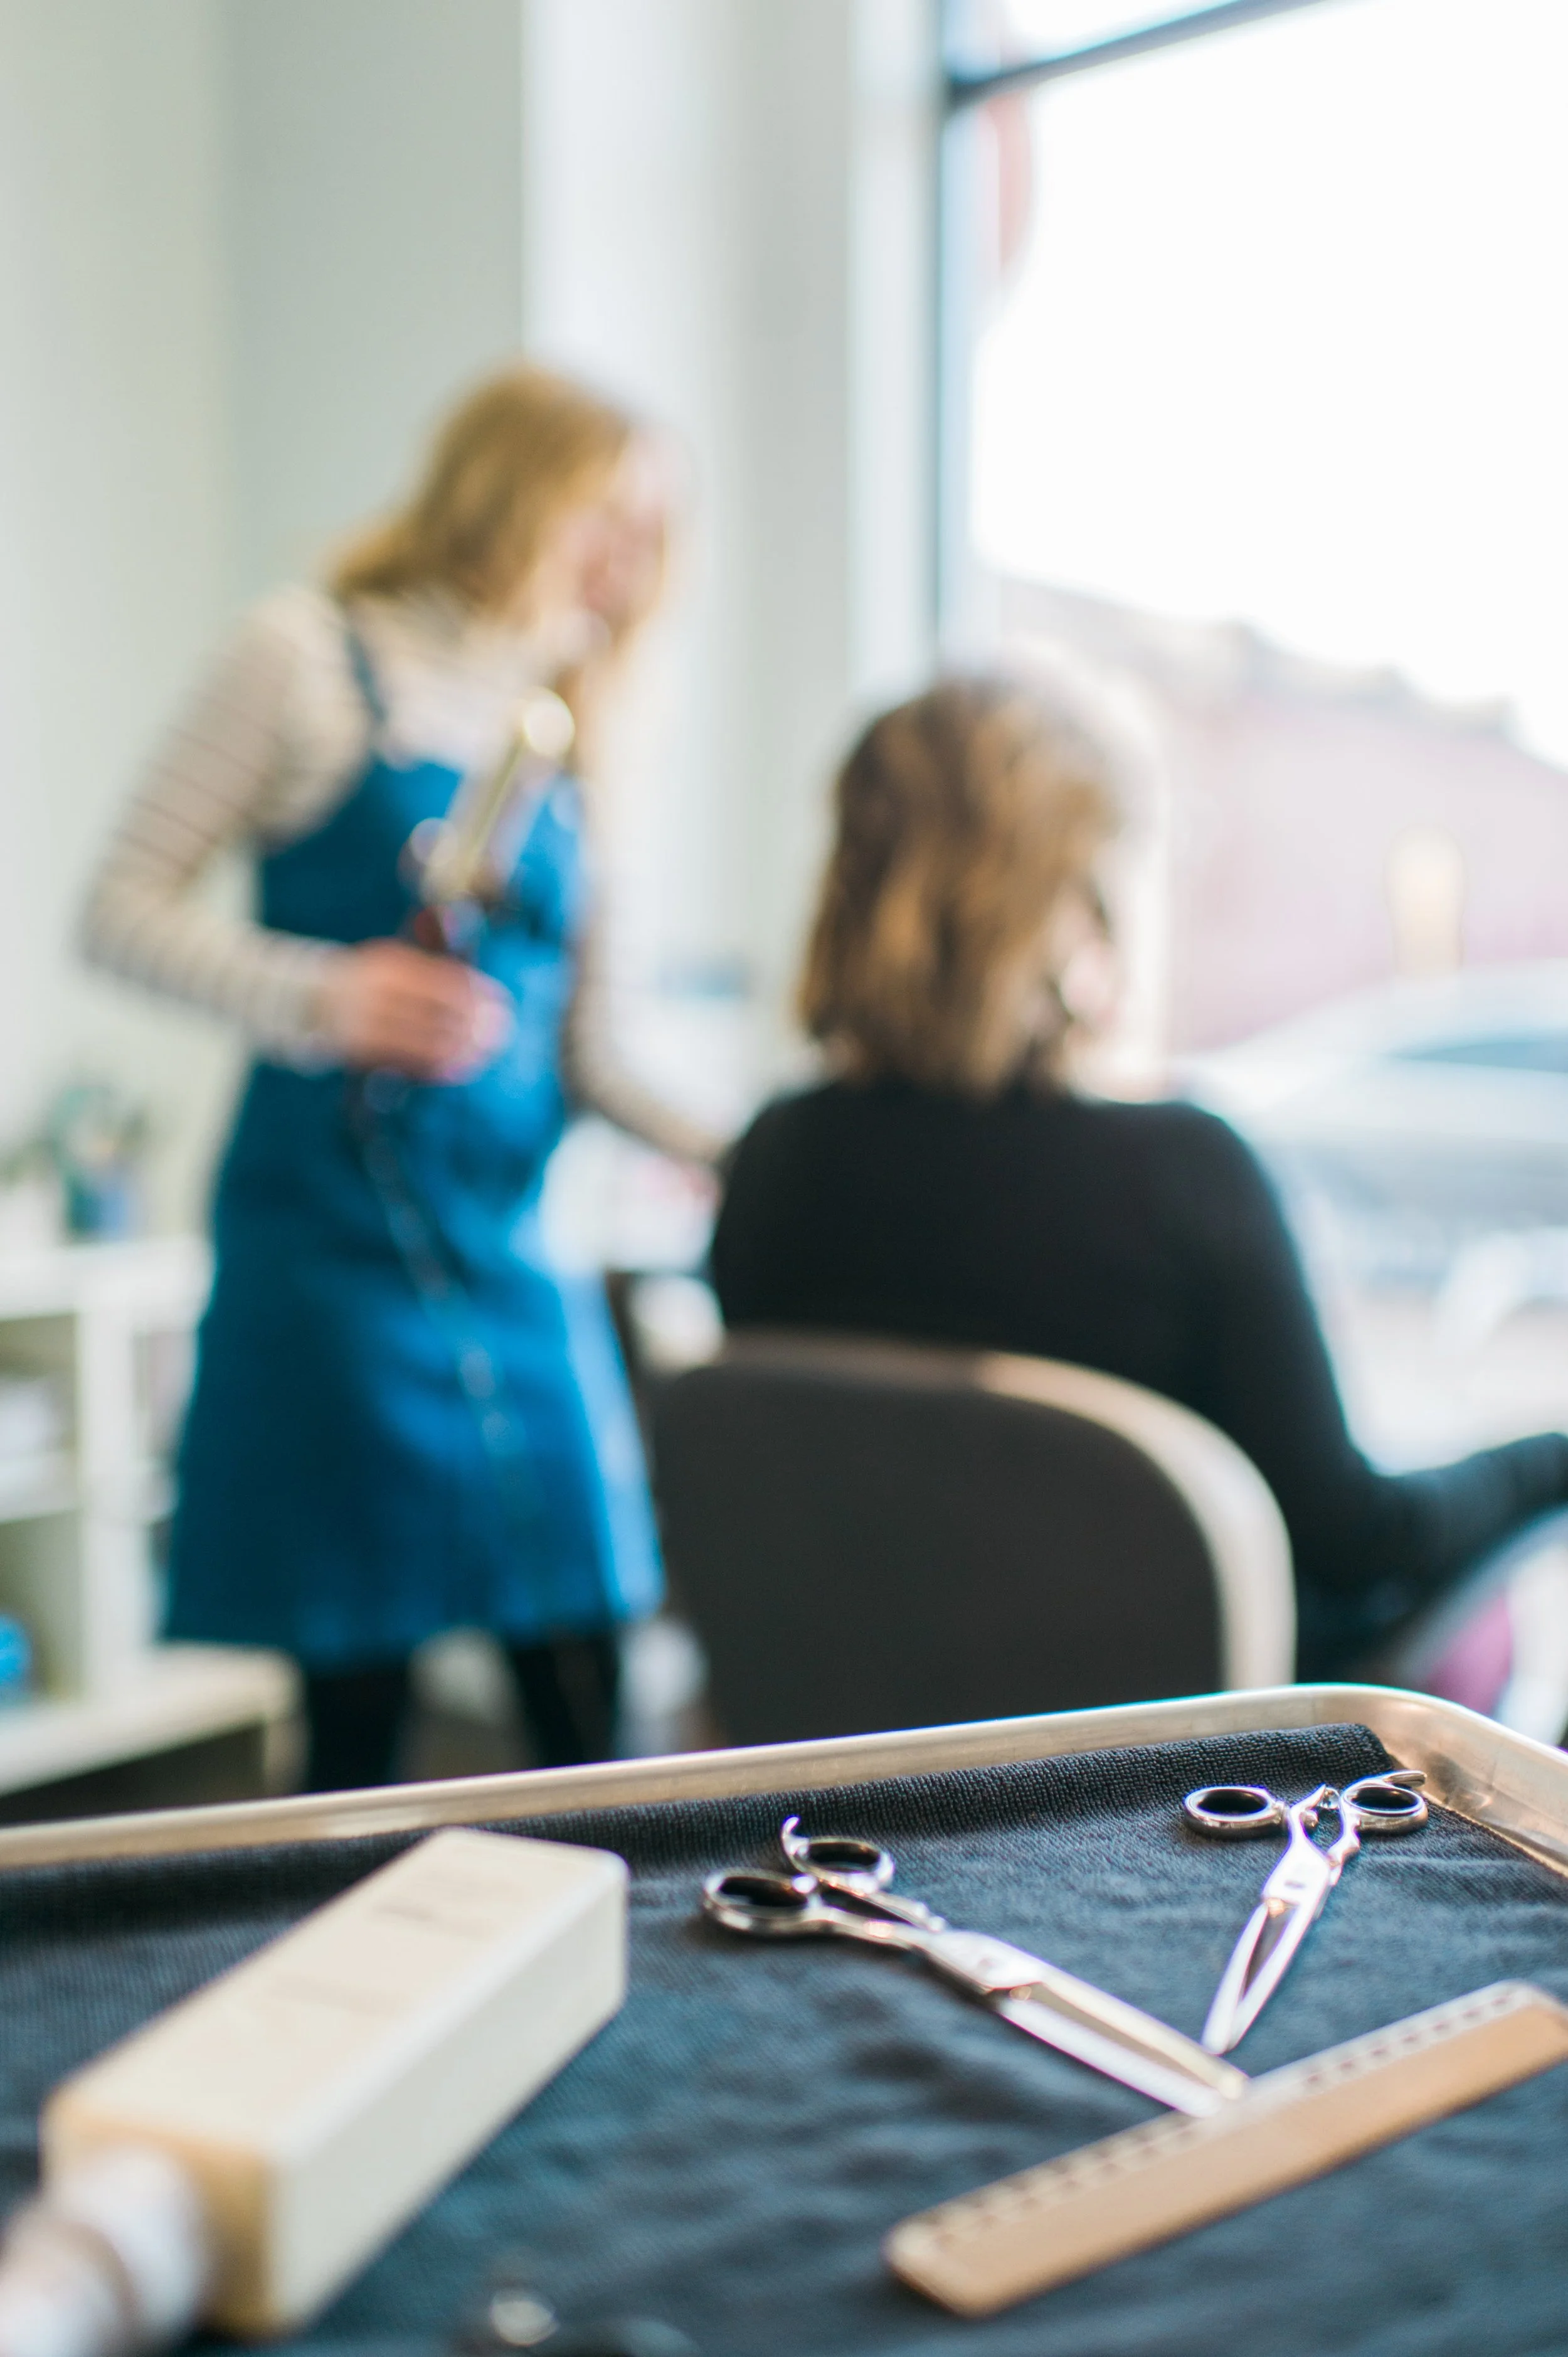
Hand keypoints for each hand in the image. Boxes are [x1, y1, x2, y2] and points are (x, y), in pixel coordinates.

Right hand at [316, 940, 512, 1081]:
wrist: (310, 1000)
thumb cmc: (370, 982)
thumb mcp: (394, 962)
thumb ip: (432, 969)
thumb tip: (482, 988)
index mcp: (391, 962)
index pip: (445, 978)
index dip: (479, 992)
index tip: (504, 1001)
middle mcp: (378, 990)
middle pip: (440, 1010)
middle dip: (477, 1023)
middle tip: (503, 1031)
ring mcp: (367, 1020)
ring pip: (426, 1038)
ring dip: (463, 1048)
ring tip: (487, 1053)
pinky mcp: (360, 1048)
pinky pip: (408, 1060)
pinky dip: (439, 1065)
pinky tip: (461, 1068)